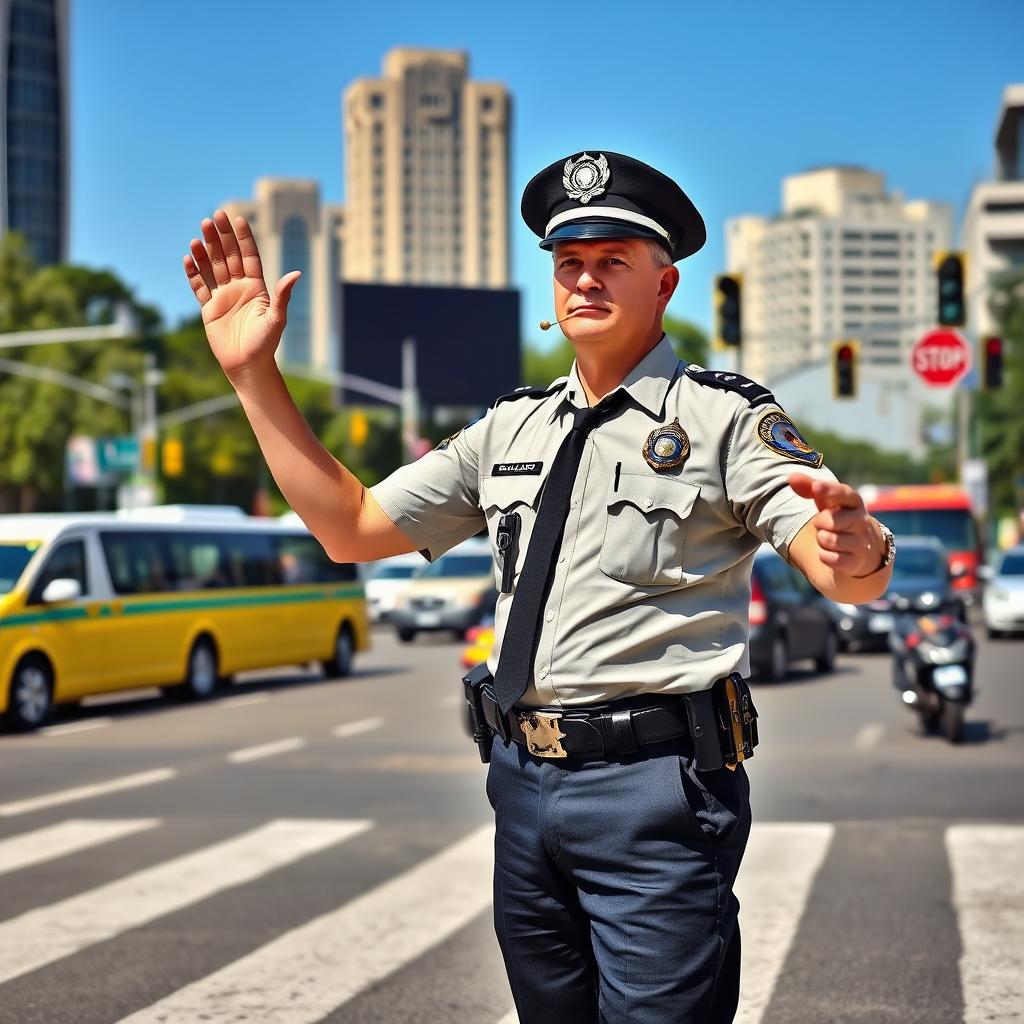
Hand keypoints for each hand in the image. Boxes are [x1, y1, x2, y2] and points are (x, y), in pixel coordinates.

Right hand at [182, 210, 301, 380]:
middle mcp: (239, 289)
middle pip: (228, 257)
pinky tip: (189, 258)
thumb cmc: (265, 344)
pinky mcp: (209, 309)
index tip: (238, 219)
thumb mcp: (276, 318)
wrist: (248, 365)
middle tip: (214, 217)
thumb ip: (283, 295)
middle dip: (221, 237)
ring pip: (212, 268)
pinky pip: (199, 287)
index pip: (249, 257)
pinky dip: (193, 273)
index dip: (243, 238)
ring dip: (205, 251)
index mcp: (256, 288)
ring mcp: (223, 297)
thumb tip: (296, 274)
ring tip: (199, 232)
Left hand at [788, 472, 882, 576]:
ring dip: (822, 540)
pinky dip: (824, 556)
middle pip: (829, 520)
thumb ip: (809, 487)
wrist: (860, 548)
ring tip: (829, 538)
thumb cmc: (837, 517)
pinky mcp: (856, 561)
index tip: (816, 487)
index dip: (829, 490)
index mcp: (854, 501)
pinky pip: (829, 558)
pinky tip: (832, 553)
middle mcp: (862, 520)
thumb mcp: (826, 501)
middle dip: (819, 523)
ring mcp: (862, 542)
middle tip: (825, 524)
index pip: (843, 493)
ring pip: (828, 540)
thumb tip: (791, 477)